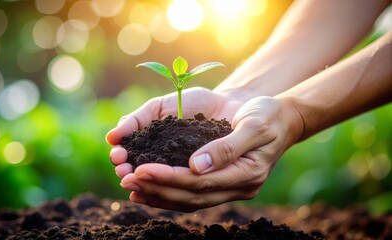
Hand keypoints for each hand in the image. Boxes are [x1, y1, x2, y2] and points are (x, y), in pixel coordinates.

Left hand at [115, 96, 302, 211]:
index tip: (141, 169)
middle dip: (157, 188)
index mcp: (247, 173)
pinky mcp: (222, 182)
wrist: (280, 118)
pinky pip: (192, 193)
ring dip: (158, 194)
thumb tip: (196, 166)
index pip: (200, 182)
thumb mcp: (254, 124)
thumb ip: (226, 146)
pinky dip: (169, 192)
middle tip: (126, 177)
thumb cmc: (268, 115)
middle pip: (191, 195)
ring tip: (130, 187)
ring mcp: (230, 187)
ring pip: (189, 199)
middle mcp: (237, 187)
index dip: (169, 178)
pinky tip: (148, 189)